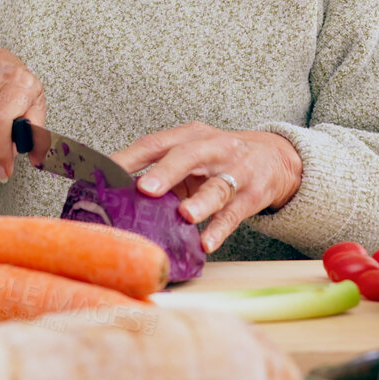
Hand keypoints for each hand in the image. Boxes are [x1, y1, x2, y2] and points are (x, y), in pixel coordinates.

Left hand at [111, 123, 303, 253]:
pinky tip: (206, 242)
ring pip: (217, 186)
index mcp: (188, 136)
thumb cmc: (217, 158)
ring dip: (200, 202)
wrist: (273, 158)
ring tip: (185, 215)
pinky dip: (219, 229)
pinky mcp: (251, 195)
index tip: (105, 172)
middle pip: (187, 156)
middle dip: (165, 172)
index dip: (129, 157)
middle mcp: (212, 148)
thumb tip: (116, 195)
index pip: (154, 144)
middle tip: (145, 189)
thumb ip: (159, 171)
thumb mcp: (189, 155)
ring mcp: (235, 171)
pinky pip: (233, 214)